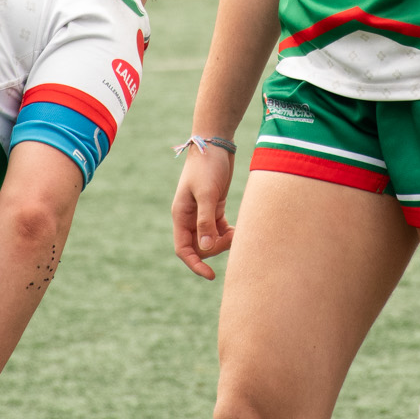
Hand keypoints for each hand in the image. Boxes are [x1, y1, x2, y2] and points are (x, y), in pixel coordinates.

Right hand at [170, 145, 234, 279]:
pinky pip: (220, 230)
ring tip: (237, 232)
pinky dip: (229, 233)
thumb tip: (204, 248)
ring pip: (211, 239)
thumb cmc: (207, 166)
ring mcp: (202, 213)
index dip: (195, 264)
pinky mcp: (215, 207)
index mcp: (181, 215)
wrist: (216, 143)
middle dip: (215, 248)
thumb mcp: (207, 194)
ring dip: (224, 241)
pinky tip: (239, 230)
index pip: (183, 249)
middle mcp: (189, 217)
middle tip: (231, 237)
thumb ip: (205, 221)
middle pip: (199, 247)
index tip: (210, 275)